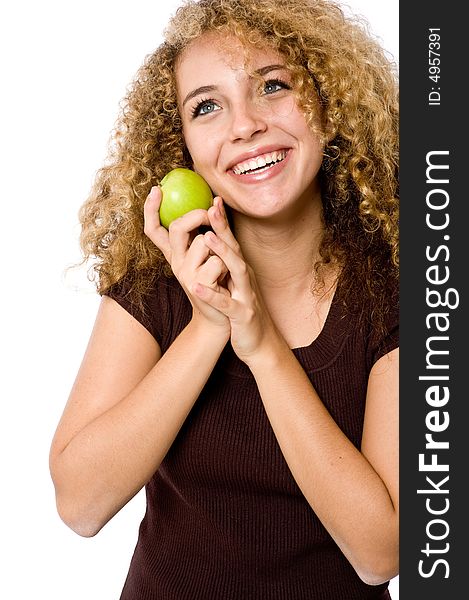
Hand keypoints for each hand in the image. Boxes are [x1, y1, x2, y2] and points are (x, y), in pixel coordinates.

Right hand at [143, 187, 229, 334]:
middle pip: (177, 229)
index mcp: (176, 255)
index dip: (151, 210)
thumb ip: (208, 232)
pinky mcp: (198, 286)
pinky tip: (225, 281)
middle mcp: (176, 264)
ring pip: (204, 243)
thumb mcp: (210, 256)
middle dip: (196, 216)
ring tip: (222, 269)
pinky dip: (226, 267)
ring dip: (220, 250)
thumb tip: (213, 202)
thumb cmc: (218, 283)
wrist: (222, 318)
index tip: (156, 189)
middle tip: (208, 213)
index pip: (154, 230)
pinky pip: (217, 261)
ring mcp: (185, 275)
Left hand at [192, 197, 278, 362]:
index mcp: (238, 270)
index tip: (213, 199)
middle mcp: (244, 278)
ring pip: (237, 270)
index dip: (222, 221)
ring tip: (207, 238)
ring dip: (223, 253)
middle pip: (235, 248)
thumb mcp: (232, 285)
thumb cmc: (240, 311)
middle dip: (224, 228)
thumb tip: (211, 242)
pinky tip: (196, 288)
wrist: (259, 342)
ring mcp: (246, 295)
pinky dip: (212, 295)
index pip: (229, 242)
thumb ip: (224, 265)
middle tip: (212, 206)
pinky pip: (226, 303)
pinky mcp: (242, 315)